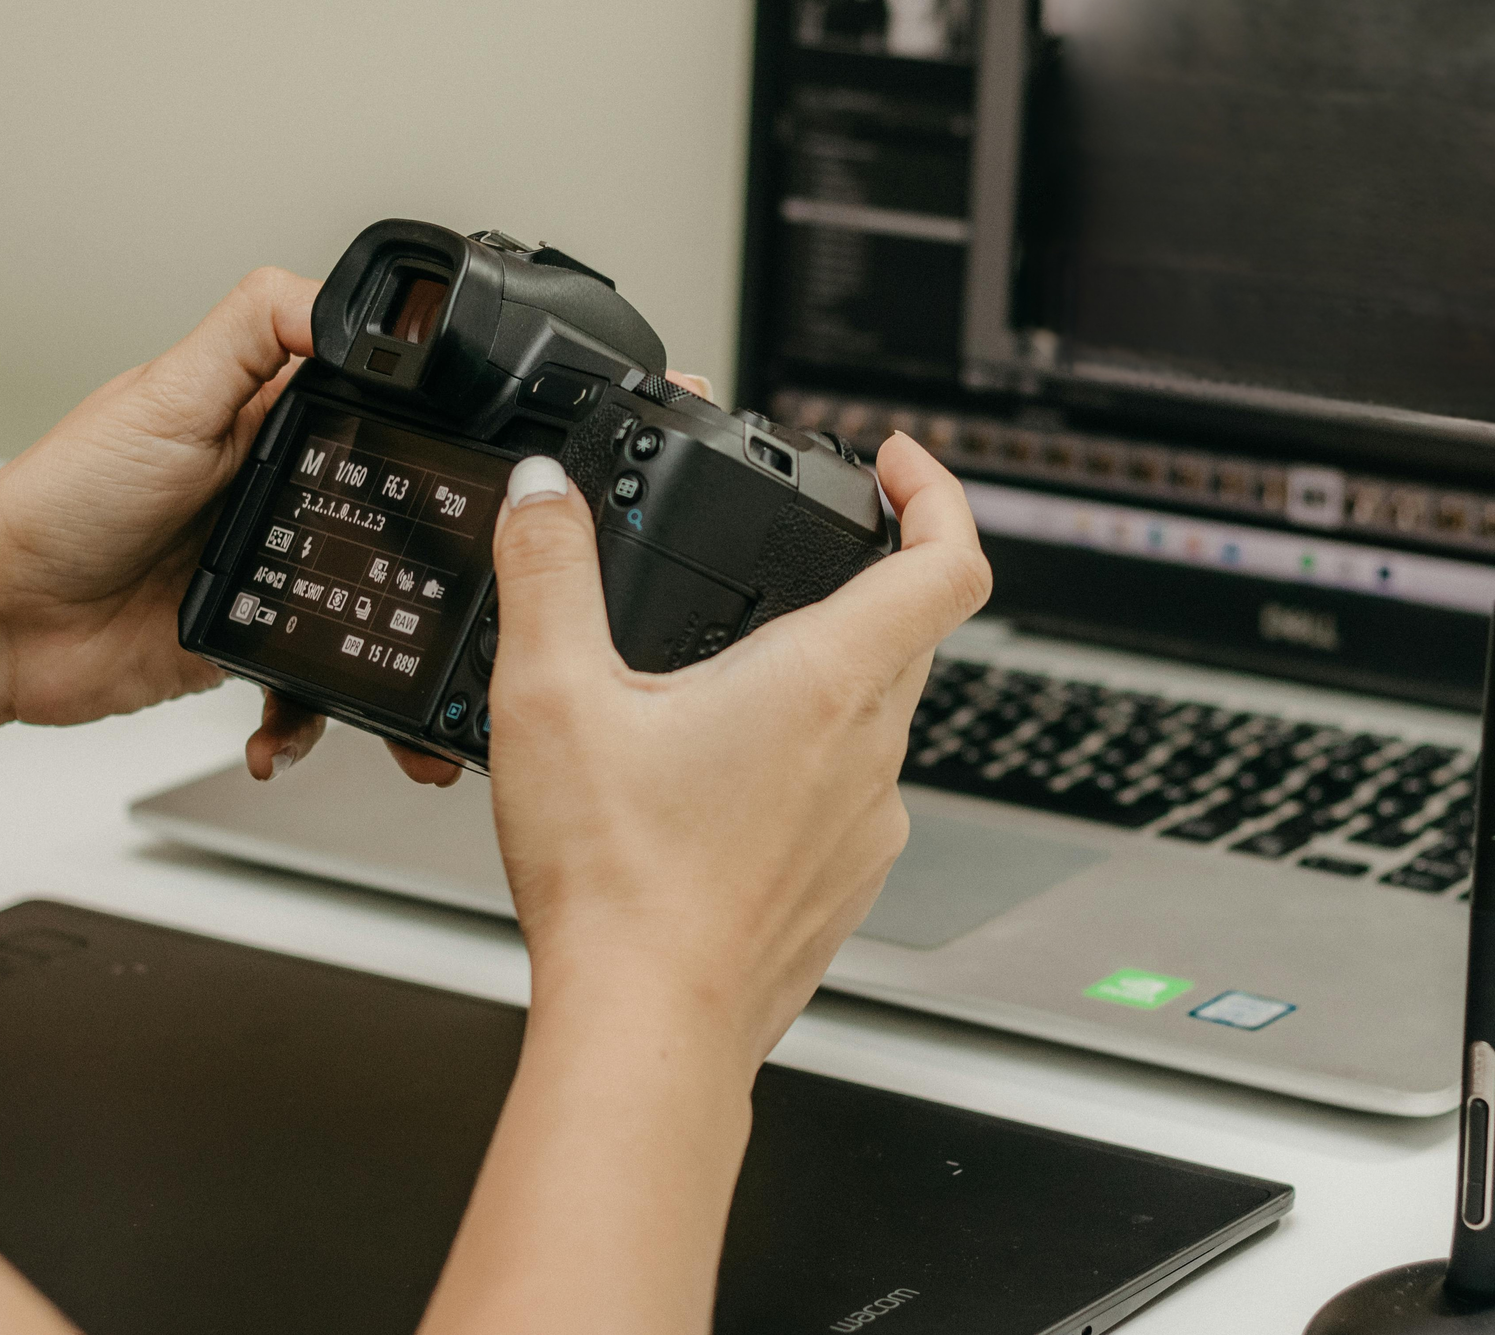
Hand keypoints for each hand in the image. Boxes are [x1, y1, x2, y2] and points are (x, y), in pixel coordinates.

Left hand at [0, 269, 453, 782]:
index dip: (427, 426)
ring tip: (403, 678)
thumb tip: (352, 300)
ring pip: (369, 608)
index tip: (470, 458)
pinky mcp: (252, 643)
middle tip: (454, 586)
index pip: (379, 407)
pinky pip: (313, 687)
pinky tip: (288, 729)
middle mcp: (277, 489)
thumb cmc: (60, 500)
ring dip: (389, 650)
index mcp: (269, 416)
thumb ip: (257, 326)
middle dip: (428, 561)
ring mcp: (269, 570)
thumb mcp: (167, 392)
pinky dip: (312, 716)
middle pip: (394, 516)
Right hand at [481, 431, 991, 1072]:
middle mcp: (868, 751)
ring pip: (873, 713)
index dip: (934, 489)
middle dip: (854, 575)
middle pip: (909, 629)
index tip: (892, 462)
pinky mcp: (841, 884)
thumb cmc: (617, 885)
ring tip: (719, 673)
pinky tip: (711, 782)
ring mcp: (866, 825)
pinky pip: (844, 792)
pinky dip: (798, 761)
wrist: (645, 1032)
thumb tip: (546, 491)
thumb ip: (547, 572)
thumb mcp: (550, 695)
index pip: (948, 559)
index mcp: (825, 683)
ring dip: (819, 675)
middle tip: (781, 552)